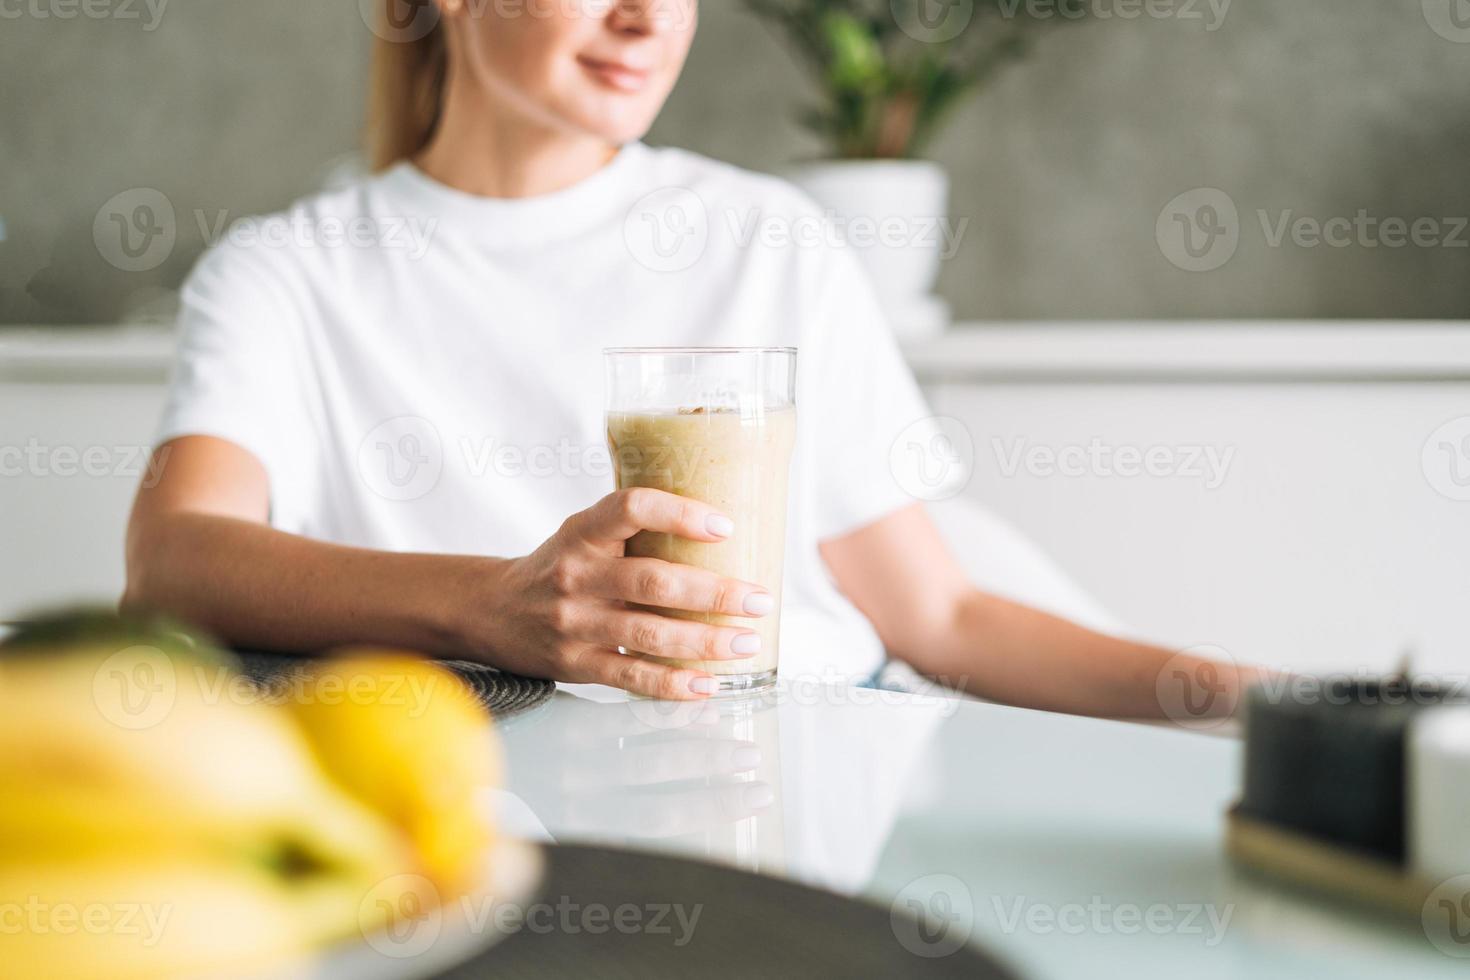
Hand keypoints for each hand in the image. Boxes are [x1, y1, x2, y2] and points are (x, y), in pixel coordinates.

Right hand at [467, 488, 773, 698]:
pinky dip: (673, 684)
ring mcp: (575, 623)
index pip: (630, 508)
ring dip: (706, 641)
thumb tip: (724, 532)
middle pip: (654, 581)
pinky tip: (708, 684)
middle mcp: (576, 576)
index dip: (679, 513)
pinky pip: (631, 677)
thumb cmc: (558, 566)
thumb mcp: (583, 533)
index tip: (725, 527)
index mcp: (582, 533)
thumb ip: (634, 530)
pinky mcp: (576, 664)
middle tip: (759, 599)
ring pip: (650, 634)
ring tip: (746, 642)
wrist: (490, 610)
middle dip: (715, 593)